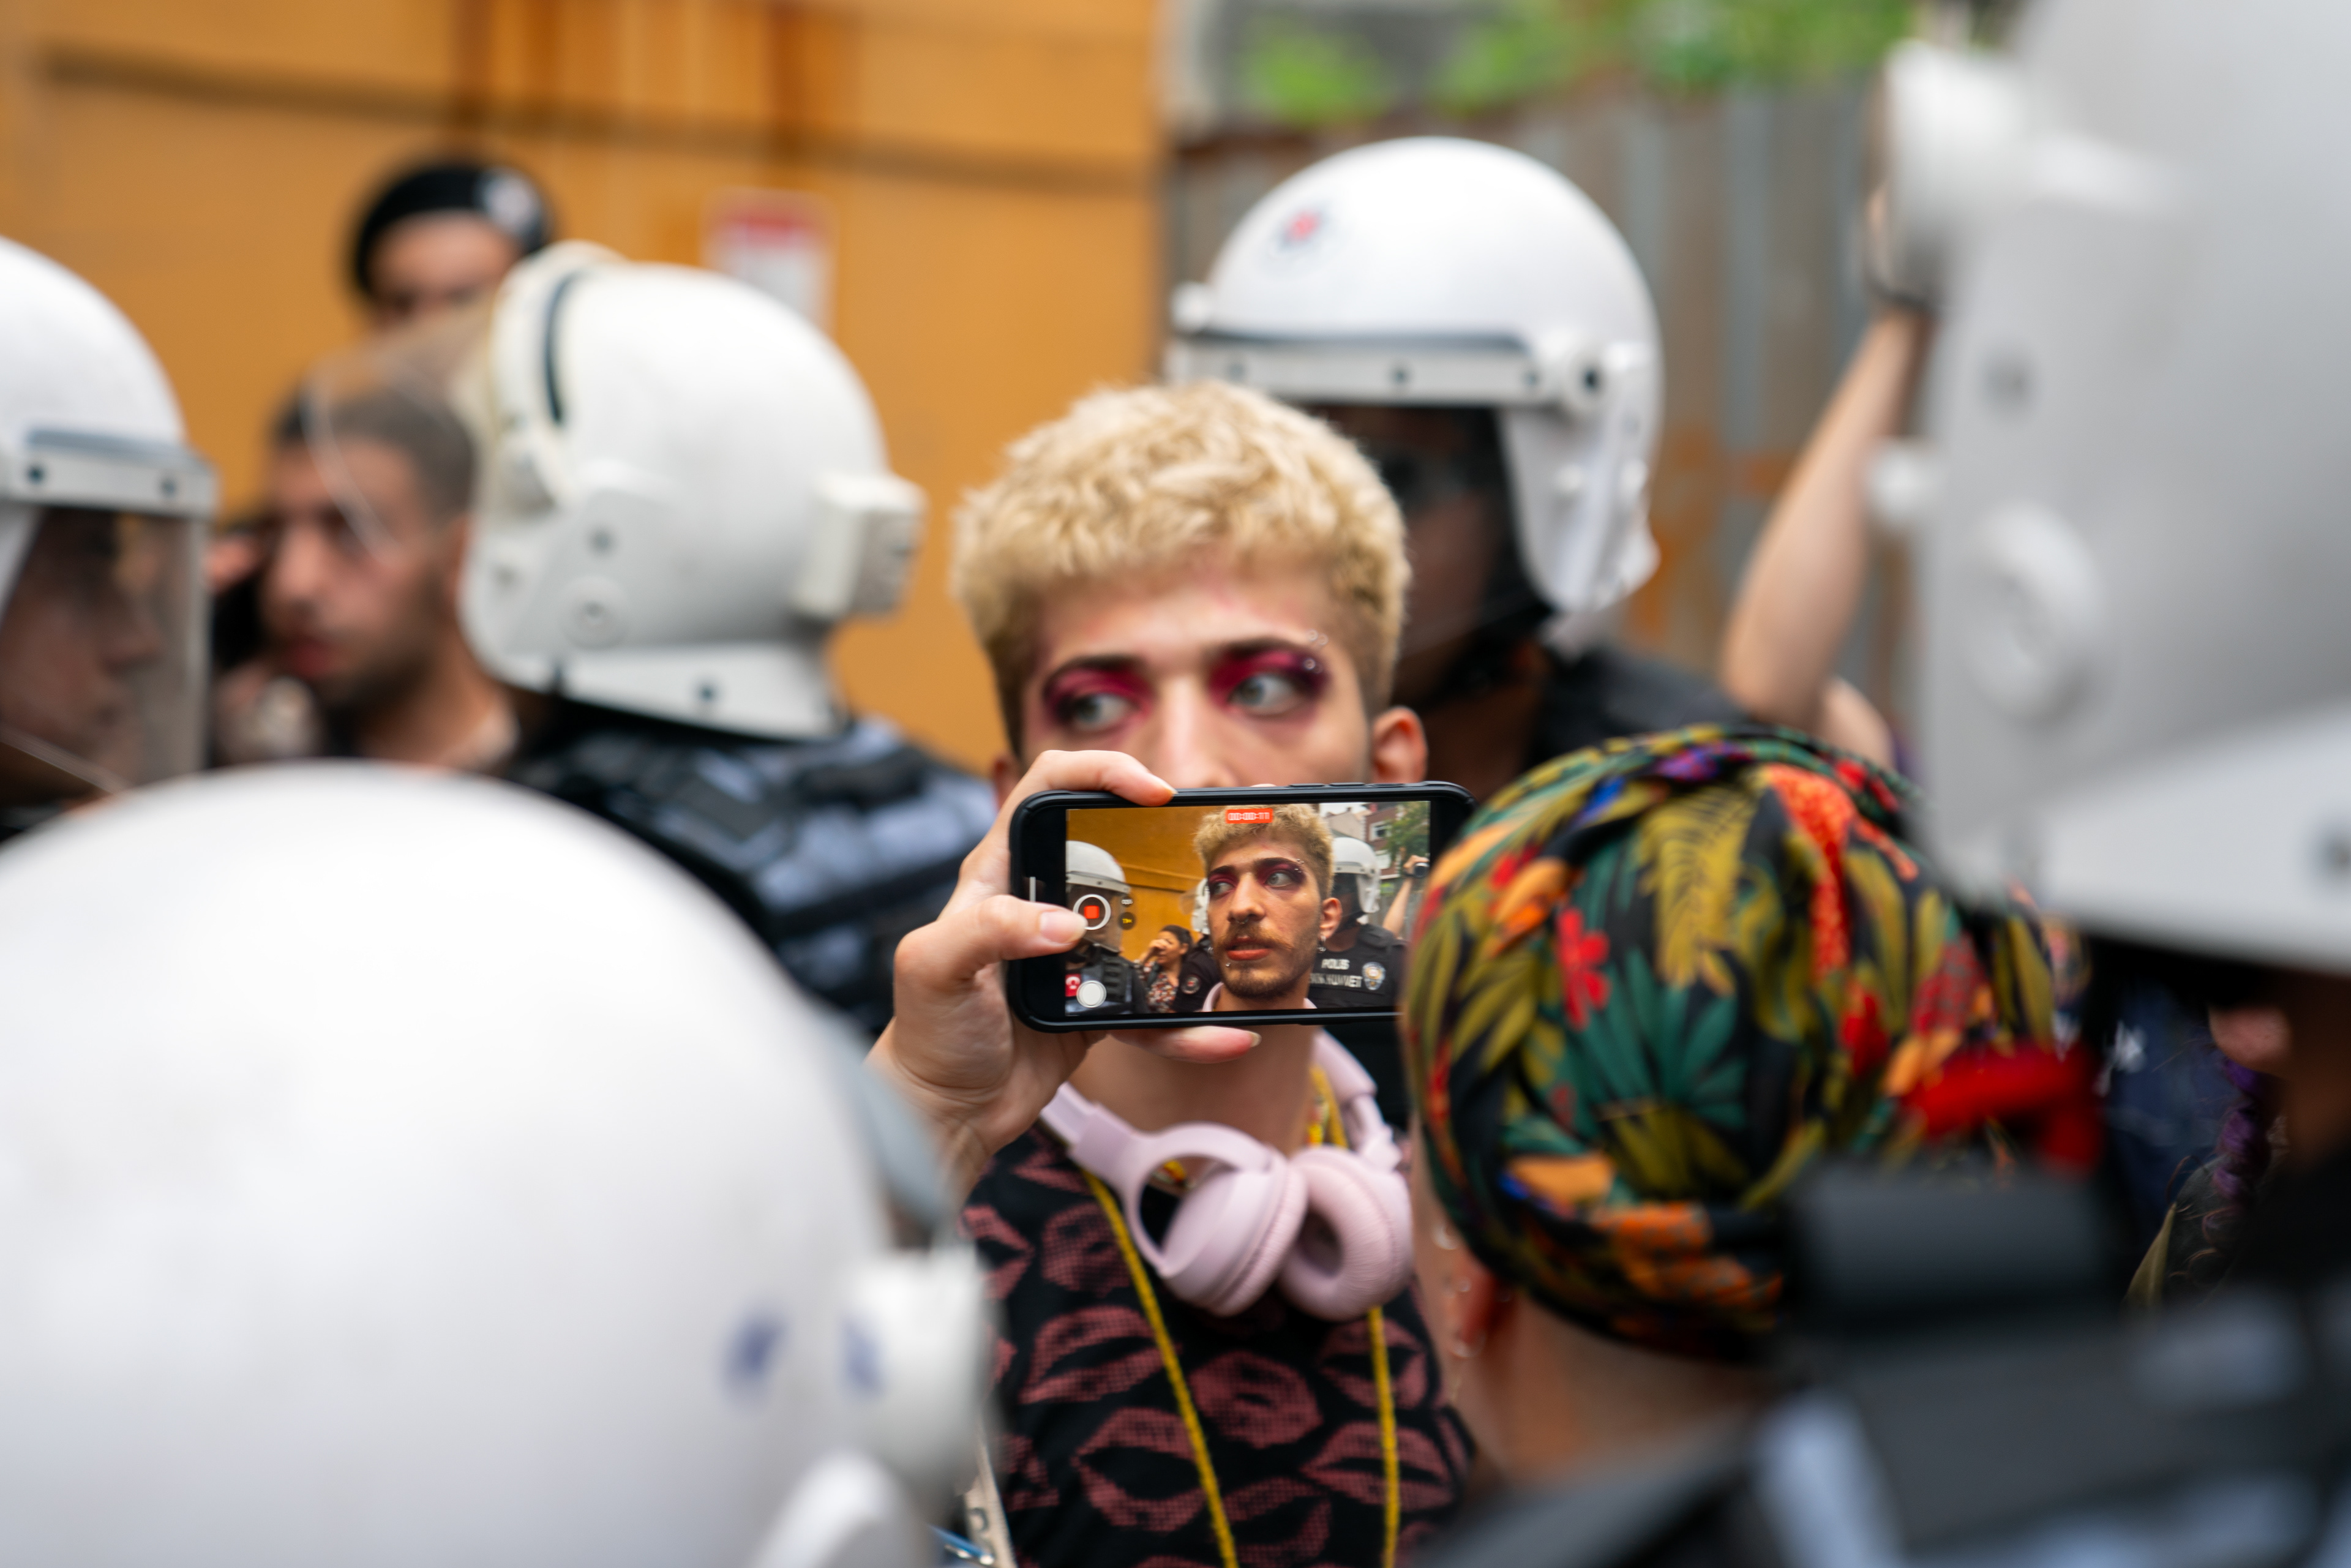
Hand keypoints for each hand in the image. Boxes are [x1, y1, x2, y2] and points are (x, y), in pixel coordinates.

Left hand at [867, 750, 1258, 1200]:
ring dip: (1193, 933)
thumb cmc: (926, 1033)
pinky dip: (1190, 1025)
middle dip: (1167, 840)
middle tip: (1209, 851)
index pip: (1050, 787)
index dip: (1102, 772)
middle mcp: (1041, 902)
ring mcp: (1075, 953)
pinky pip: (1157, 1005)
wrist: (942, 1113)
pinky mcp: (1099, 1002)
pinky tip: (1224, 1036)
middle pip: (1116, 845)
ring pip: (1148, 927)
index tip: (1153, 792)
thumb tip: (1064, 924)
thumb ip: (989, 930)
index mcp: (999, 873)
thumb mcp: (934, 968)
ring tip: (1231, 939)